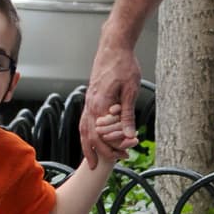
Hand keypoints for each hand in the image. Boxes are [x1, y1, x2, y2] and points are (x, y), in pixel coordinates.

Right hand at [80, 43, 140, 167]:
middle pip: (88, 135)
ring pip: (83, 128)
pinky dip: (86, 132)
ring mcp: (88, 100)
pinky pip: (84, 119)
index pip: (102, 135)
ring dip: (87, 145)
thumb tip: (129, 134)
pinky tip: (91, 137)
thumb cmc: (124, 65)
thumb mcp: (131, 90)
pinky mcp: (90, 97)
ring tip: (91, 158)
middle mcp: (90, 104)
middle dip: (96, 152)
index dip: (112, 148)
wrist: (113, 46)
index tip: (124, 156)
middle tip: (102, 167)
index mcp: (100, 104)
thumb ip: (127, 114)